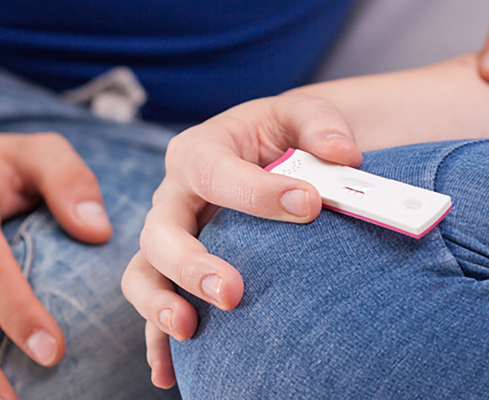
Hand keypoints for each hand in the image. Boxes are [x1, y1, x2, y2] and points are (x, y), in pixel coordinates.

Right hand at [121, 92, 360, 388]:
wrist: (275, 152)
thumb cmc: (284, 133)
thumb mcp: (303, 115)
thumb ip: (321, 127)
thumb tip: (344, 156)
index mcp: (200, 150)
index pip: (215, 172)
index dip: (257, 192)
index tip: (308, 206)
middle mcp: (174, 196)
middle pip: (161, 231)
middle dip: (192, 265)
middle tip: (234, 292)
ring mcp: (169, 238)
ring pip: (144, 272)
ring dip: (160, 304)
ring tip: (189, 330)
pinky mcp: (176, 274)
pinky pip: (157, 307)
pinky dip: (157, 342)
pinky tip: (170, 374)